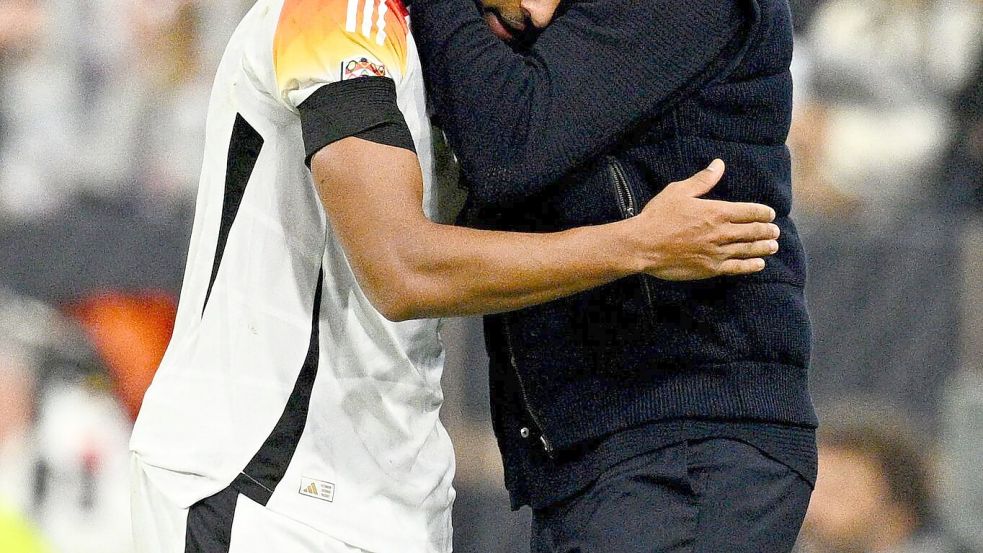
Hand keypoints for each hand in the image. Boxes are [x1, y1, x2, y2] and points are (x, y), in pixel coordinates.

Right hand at [629, 159, 779, 280]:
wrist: (643, 245)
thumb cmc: (658, 216)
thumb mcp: (679, 191)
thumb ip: (703, 180)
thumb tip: (719, 164)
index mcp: (717, 211)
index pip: (750, 211)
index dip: (764, 212)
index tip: (770, 214)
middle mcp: (722, 232)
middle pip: (754, 231)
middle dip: (767, 230)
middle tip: (775, 231)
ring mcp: (717, 252)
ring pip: (749, 249)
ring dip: (764, 247)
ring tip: (773, 245)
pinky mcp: (710, 268)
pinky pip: (737, 267)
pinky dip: (751, 265)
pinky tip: (760, 264)